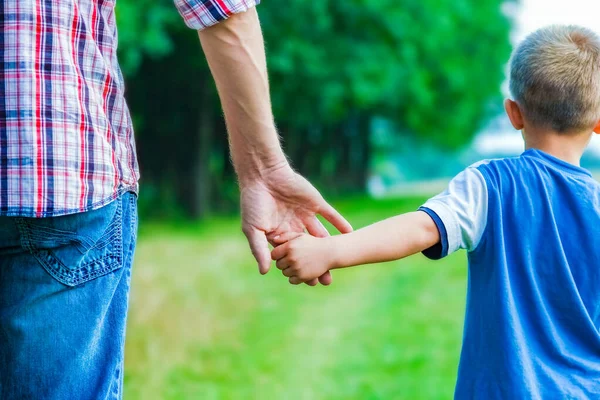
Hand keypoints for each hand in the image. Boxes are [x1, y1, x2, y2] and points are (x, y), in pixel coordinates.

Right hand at [241, 163, 351, 285]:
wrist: (263, 175)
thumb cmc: (253, 202)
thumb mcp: (253, 229)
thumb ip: (259, 250)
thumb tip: (264, 272)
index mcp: (280, 234)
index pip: (294, 256)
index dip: (302, 269)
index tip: (311, 282)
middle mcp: (294, 226)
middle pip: (310, 249)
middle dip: (318, 264)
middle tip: (328, 280)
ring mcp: (306, 214)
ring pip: (321, 234)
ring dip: (331, 246)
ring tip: (342, 259)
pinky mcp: (315, 202)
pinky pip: (330, 215)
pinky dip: (340, 223)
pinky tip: (349, 232)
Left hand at [271, 233, 338, 284]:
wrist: (329, 253)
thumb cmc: (313, 243)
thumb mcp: (300, 236)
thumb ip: (285, 236)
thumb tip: (273, 240)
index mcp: (289, 247)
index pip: (274, 255)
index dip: (278, 254)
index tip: (284, 254)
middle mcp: (292, 258)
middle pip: (279, 264)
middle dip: (284, 262)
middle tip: (293, 259)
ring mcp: (297, 268)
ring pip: (285, 273)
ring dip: (290, 270)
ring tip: (300, 264)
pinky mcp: (302, 277)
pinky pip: (291, 280)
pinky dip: (295, 277)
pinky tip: (302, 271)